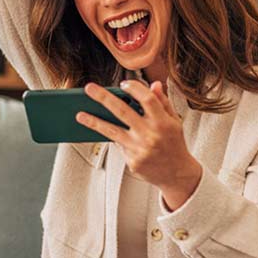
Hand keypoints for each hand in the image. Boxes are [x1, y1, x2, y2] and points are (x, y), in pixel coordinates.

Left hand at [76, 80, 202, 202]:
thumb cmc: (174, 144)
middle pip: (123, 111)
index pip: (147, 99)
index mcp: (163, 122)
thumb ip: (163, 102)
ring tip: (80, 115)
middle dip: (104, 98)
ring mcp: (140, 149)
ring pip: (112, 131)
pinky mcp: (132, 161)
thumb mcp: (174, 121)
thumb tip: (154, 84)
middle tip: (89, 89)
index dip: (135, 88)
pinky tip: (105, 132)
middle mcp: (150, 135)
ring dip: (94, 122)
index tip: (124, 84)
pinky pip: (118, 145)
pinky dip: (113, 138)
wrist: (177, 173)